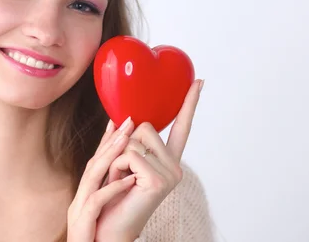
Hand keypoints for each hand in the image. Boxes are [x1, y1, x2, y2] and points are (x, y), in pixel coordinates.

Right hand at [66, 113, 136, 241]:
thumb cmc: (96, 233)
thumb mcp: (104, 207)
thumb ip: (111, 187)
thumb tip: (128, 169)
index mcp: (88, 190)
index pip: (98, 159)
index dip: (107, 139)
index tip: (118, 120)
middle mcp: (82, 194)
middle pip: (95, 161)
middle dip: (111, 140)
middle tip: (128, 120)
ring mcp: (80, 206)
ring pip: (93, 175)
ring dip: (110, 155)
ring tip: (127, 139)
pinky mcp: (83, 220)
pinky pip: (97, 201)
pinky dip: (112, 188)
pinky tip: (128, 180)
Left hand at [96, 79, 203, 240]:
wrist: (109, 230)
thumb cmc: (113, 199)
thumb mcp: (119, 164)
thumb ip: (126, 142)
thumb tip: (126, 118)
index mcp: (168, 161)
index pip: (181, 127)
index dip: (189, 103)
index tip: (199, 82)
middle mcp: (174, 166)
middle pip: (147, 126)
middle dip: (126, 144)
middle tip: (122, 171)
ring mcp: (170, 174)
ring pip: (136, 139)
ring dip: (119, 157)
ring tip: (121, 180)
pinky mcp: (159, 180)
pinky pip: (130, 154)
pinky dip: (118, 167)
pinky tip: (122, 185)